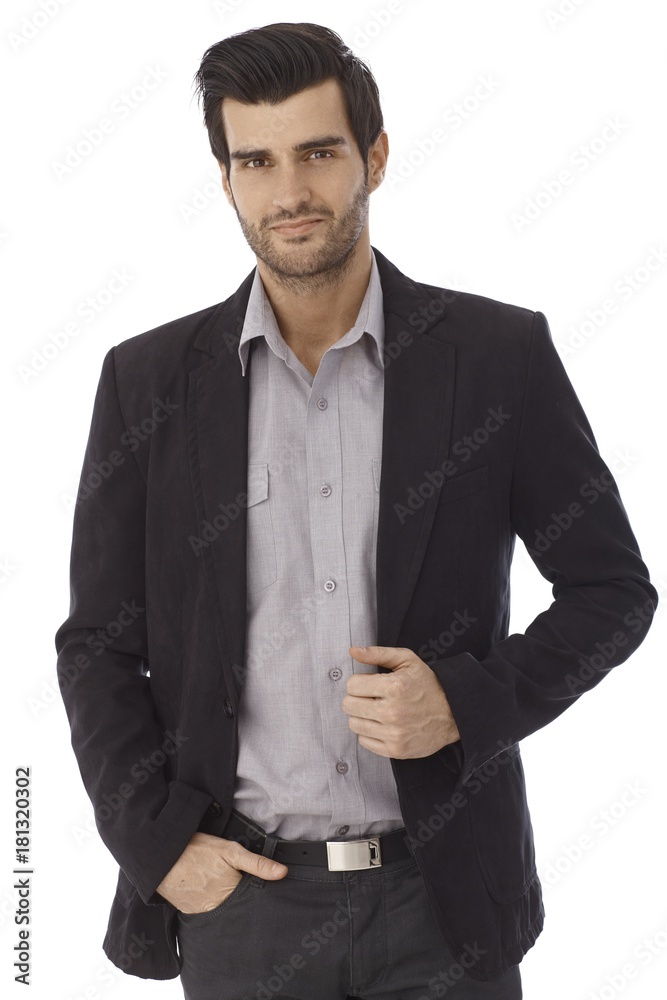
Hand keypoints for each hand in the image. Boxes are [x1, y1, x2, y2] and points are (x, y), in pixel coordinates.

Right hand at [156, 832, 287, 912]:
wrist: (161, 856)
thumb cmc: (196, 850)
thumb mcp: (230, 850)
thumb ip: (257, 863)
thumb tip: (283, 873)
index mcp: (232, 893)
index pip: (251, 898)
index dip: (254, 890)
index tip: (249, 882)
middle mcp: (218, 908)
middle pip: (236, 906)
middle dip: (238, 897)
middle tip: (227, 879)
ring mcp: (202, 913)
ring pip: (221, 910)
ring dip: (222, 901)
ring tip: (215, 883)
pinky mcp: (188, 913)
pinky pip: (204, 912)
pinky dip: (207, 903)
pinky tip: (204, 888)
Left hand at [342, 645, 459, 758]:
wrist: (453, 713)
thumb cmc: (428, 684)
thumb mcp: (407, 660)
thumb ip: (377, 653)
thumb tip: (353, 651)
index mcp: (394, 687)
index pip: (352, 685)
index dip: (359, 682)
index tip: (369, 683)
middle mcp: (392, 712)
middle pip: (349, 705)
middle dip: (357, 698)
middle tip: (372, 697)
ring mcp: (394, 733)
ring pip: (354, 724)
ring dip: (362, 716)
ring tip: (378, 710)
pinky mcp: (395, 750)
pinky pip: (364, 741)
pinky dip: (370, 732)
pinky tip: (383, 724)